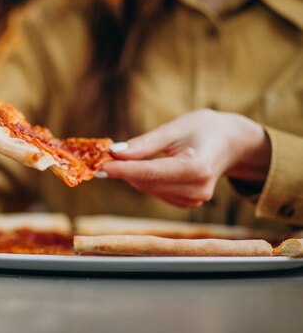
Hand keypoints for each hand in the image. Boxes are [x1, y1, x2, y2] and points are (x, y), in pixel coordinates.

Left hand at [99, 109, 270, 207]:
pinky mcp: (188, 203)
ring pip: (147, 189)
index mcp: (197, 168)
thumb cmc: (204, 129)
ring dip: (132, 174)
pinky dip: (143, 180)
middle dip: (123, 170)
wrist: (231, 143)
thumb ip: (145, 143)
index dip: (123, 170)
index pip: (150, 173)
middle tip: (103, 155)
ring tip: (126, 156)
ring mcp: (194, 200)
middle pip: (146, 183)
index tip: (100, 167)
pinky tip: (145, 166)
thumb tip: (115, 152)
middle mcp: (197, 189)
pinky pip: (155, 192)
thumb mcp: (174, 128)